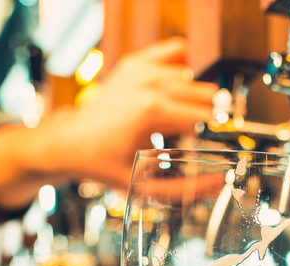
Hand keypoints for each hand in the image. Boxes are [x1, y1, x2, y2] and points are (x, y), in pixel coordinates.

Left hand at [0, 38, 217, 207]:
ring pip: (193, 77)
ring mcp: (142, 69)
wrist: (71, 142)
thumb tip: (218, 183)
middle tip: (186, 135)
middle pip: (204, 94)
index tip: (203, 146)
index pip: (205, 116)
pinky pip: (177, 52)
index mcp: (153, 111)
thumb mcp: (145, 185)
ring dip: (192, 97)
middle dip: (203, 115)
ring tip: (174, 118)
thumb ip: (185, 189)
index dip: (210, 134)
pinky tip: (174, 88)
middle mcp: (149, 84)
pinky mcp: (136, 61)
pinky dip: (182, 68)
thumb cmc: (104, 162)